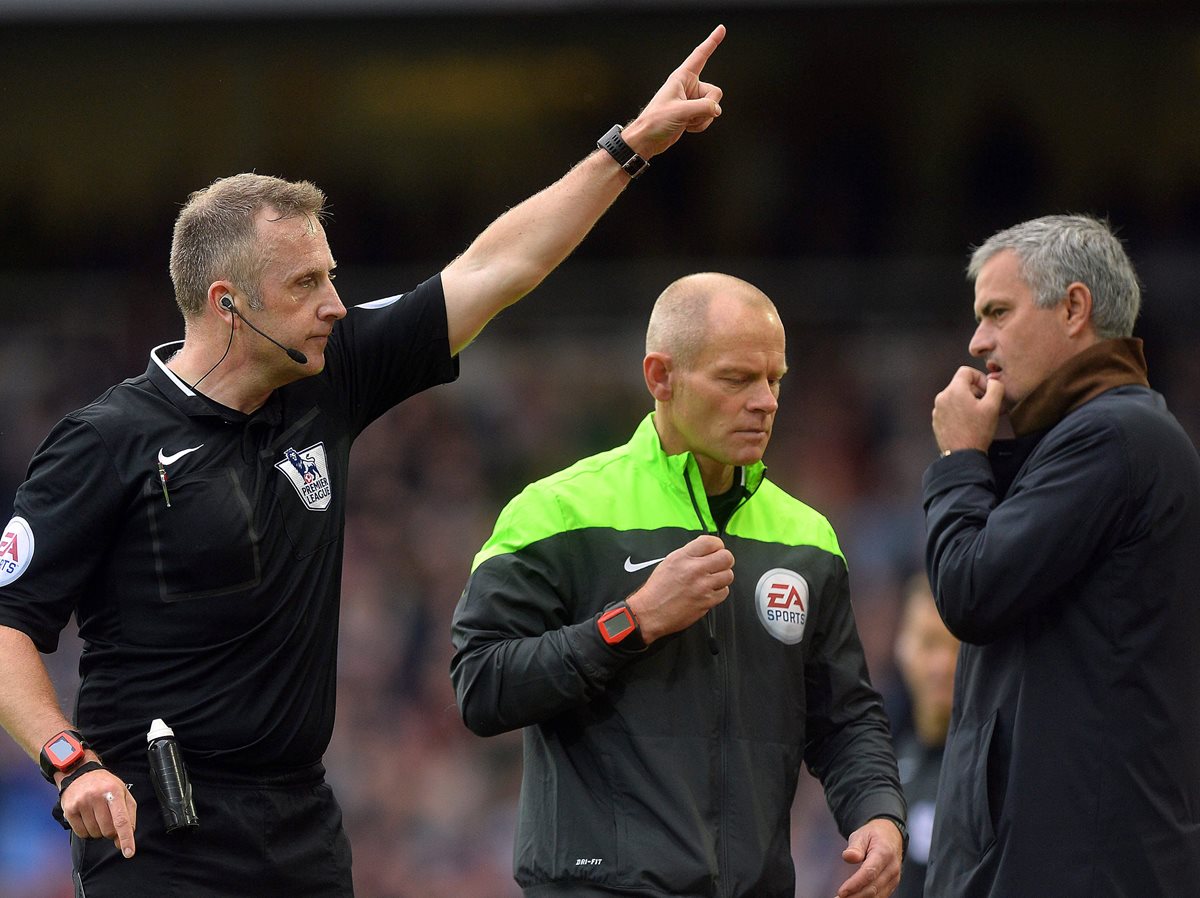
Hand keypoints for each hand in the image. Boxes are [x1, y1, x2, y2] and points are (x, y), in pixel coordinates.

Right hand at [58, 765, 136, 857]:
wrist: (80, 774)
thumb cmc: (106, 786)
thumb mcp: (123, 794)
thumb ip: (129, 816)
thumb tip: (121, 841)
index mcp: (115, 792)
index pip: (122, 820)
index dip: (126, 839)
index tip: (129, 853)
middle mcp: (97, 796)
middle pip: (107, 830)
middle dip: (111, 832)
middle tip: (109, 821)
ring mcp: (82, 803)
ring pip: (94, 833)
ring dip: (98, 831)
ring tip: (97, 816)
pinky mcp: (69, 810)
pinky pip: (81, 833)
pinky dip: (87, 832)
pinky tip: (87, 819)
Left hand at [620, 25, 725, 159]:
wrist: (647, 139)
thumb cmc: (655, 121)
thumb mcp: (680, 112)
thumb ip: (703, 108)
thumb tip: (717, 109)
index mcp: (681, 77)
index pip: (700, 55)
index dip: (712, 42)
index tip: (721, 29)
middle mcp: (688, 86)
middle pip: (714, 92)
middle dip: (708, 107)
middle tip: (691, 115)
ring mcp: (691, 100)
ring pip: (712, 107)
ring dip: (703, 119)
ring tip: (686, 122)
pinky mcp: (692, 113)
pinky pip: (707, 117)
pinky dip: (700, 124)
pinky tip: (687, 127)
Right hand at [626, 534, 732, 643]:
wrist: (650, 612)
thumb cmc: (657, 589)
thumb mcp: (669, 562)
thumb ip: (689, 554)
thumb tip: (706, 550)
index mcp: (683, 557)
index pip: (712, 542)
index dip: (717, 545)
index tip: (716, 550)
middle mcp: (694, 569)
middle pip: (726, 557)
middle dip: (724, 560)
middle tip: (718, 565)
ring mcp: (702, 586)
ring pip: (728, 575)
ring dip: (722, 577)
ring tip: (712, 580)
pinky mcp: (707, 601)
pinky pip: (724, 592)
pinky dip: (719, 592)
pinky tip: (708, 592)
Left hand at [835, 817, 902, 897]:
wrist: (891, 836)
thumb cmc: (873, 835)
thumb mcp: (862, 834)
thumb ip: (855, 847)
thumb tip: (848, 857)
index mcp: (884, 853)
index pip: (869, 873)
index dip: (855, 884)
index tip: (841, 892)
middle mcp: (892, 868)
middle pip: (873, 888)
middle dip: (855, 896)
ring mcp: (894, 878)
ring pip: (877, 895)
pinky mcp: (892, 885)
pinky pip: (880, 896)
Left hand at [932, 365, 1004, 453]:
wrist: (962, 455)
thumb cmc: (977, 432)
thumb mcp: (993, 407)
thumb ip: (996, 387)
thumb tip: (993, 381)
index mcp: (954, 390)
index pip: (966, 371)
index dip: (980, 377)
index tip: (987, 390)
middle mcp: (942, 398)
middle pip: (960, 384)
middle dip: (975, 391)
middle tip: (986, 404)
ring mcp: (937, 410)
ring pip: (955, 397)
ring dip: (968, 402)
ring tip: (978, 415)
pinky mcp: (937, 421)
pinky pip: (949, 409)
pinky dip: (959, 411)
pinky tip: (969, 423)